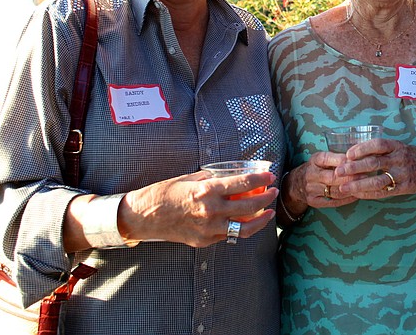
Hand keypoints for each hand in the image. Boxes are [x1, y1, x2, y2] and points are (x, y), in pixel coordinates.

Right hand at [118, 170, 277, 246]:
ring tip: (268, 212)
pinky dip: (240, 228)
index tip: (270, 175)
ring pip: (245, 227)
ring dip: (261, 219)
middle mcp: (210, 211)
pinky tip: (247, 221)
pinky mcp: (204, 241)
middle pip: (250, 206)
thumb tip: (231, 176)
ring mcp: (208, 229)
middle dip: (266, 198)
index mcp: (206, 191)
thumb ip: (212, 179)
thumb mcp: (190, 179)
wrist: (143, 217)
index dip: (260, 178)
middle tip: (273, 191)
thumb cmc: (164, 193)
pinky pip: (229, 235)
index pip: (243, 183)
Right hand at [288, 151, 358, 209]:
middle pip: (332, 177)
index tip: (356, 161)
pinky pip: (333, 202)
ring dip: (351, 189)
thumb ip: (338, 157)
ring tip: (364, 186)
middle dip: (350, 177)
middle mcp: (311, 174)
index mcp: (315, 160)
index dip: (342, 161)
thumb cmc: (316, 168)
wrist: (296, 184)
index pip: (327, 159)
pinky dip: (347, 199)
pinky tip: (356, 195)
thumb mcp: (323, 158)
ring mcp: (312, 189)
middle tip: (365, 175)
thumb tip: (358, 157)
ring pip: (335, 191)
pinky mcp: (314, 201)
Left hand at [333, 138, 415, 198]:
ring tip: (343, 188)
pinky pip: (384, 192)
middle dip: (355, 167)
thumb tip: (352, 152)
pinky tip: (357, 194)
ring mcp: (403, 174)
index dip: (362, 148)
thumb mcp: (398, 147)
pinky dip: (369, 193)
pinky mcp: (404, 187)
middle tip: (338, 171)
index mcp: (397, 146)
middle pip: (375, 163)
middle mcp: (400, 159)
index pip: (378, 144)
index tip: (347, 154)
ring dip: (359, 184)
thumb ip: (380, 149)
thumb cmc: (408, 157)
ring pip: (378, 180)